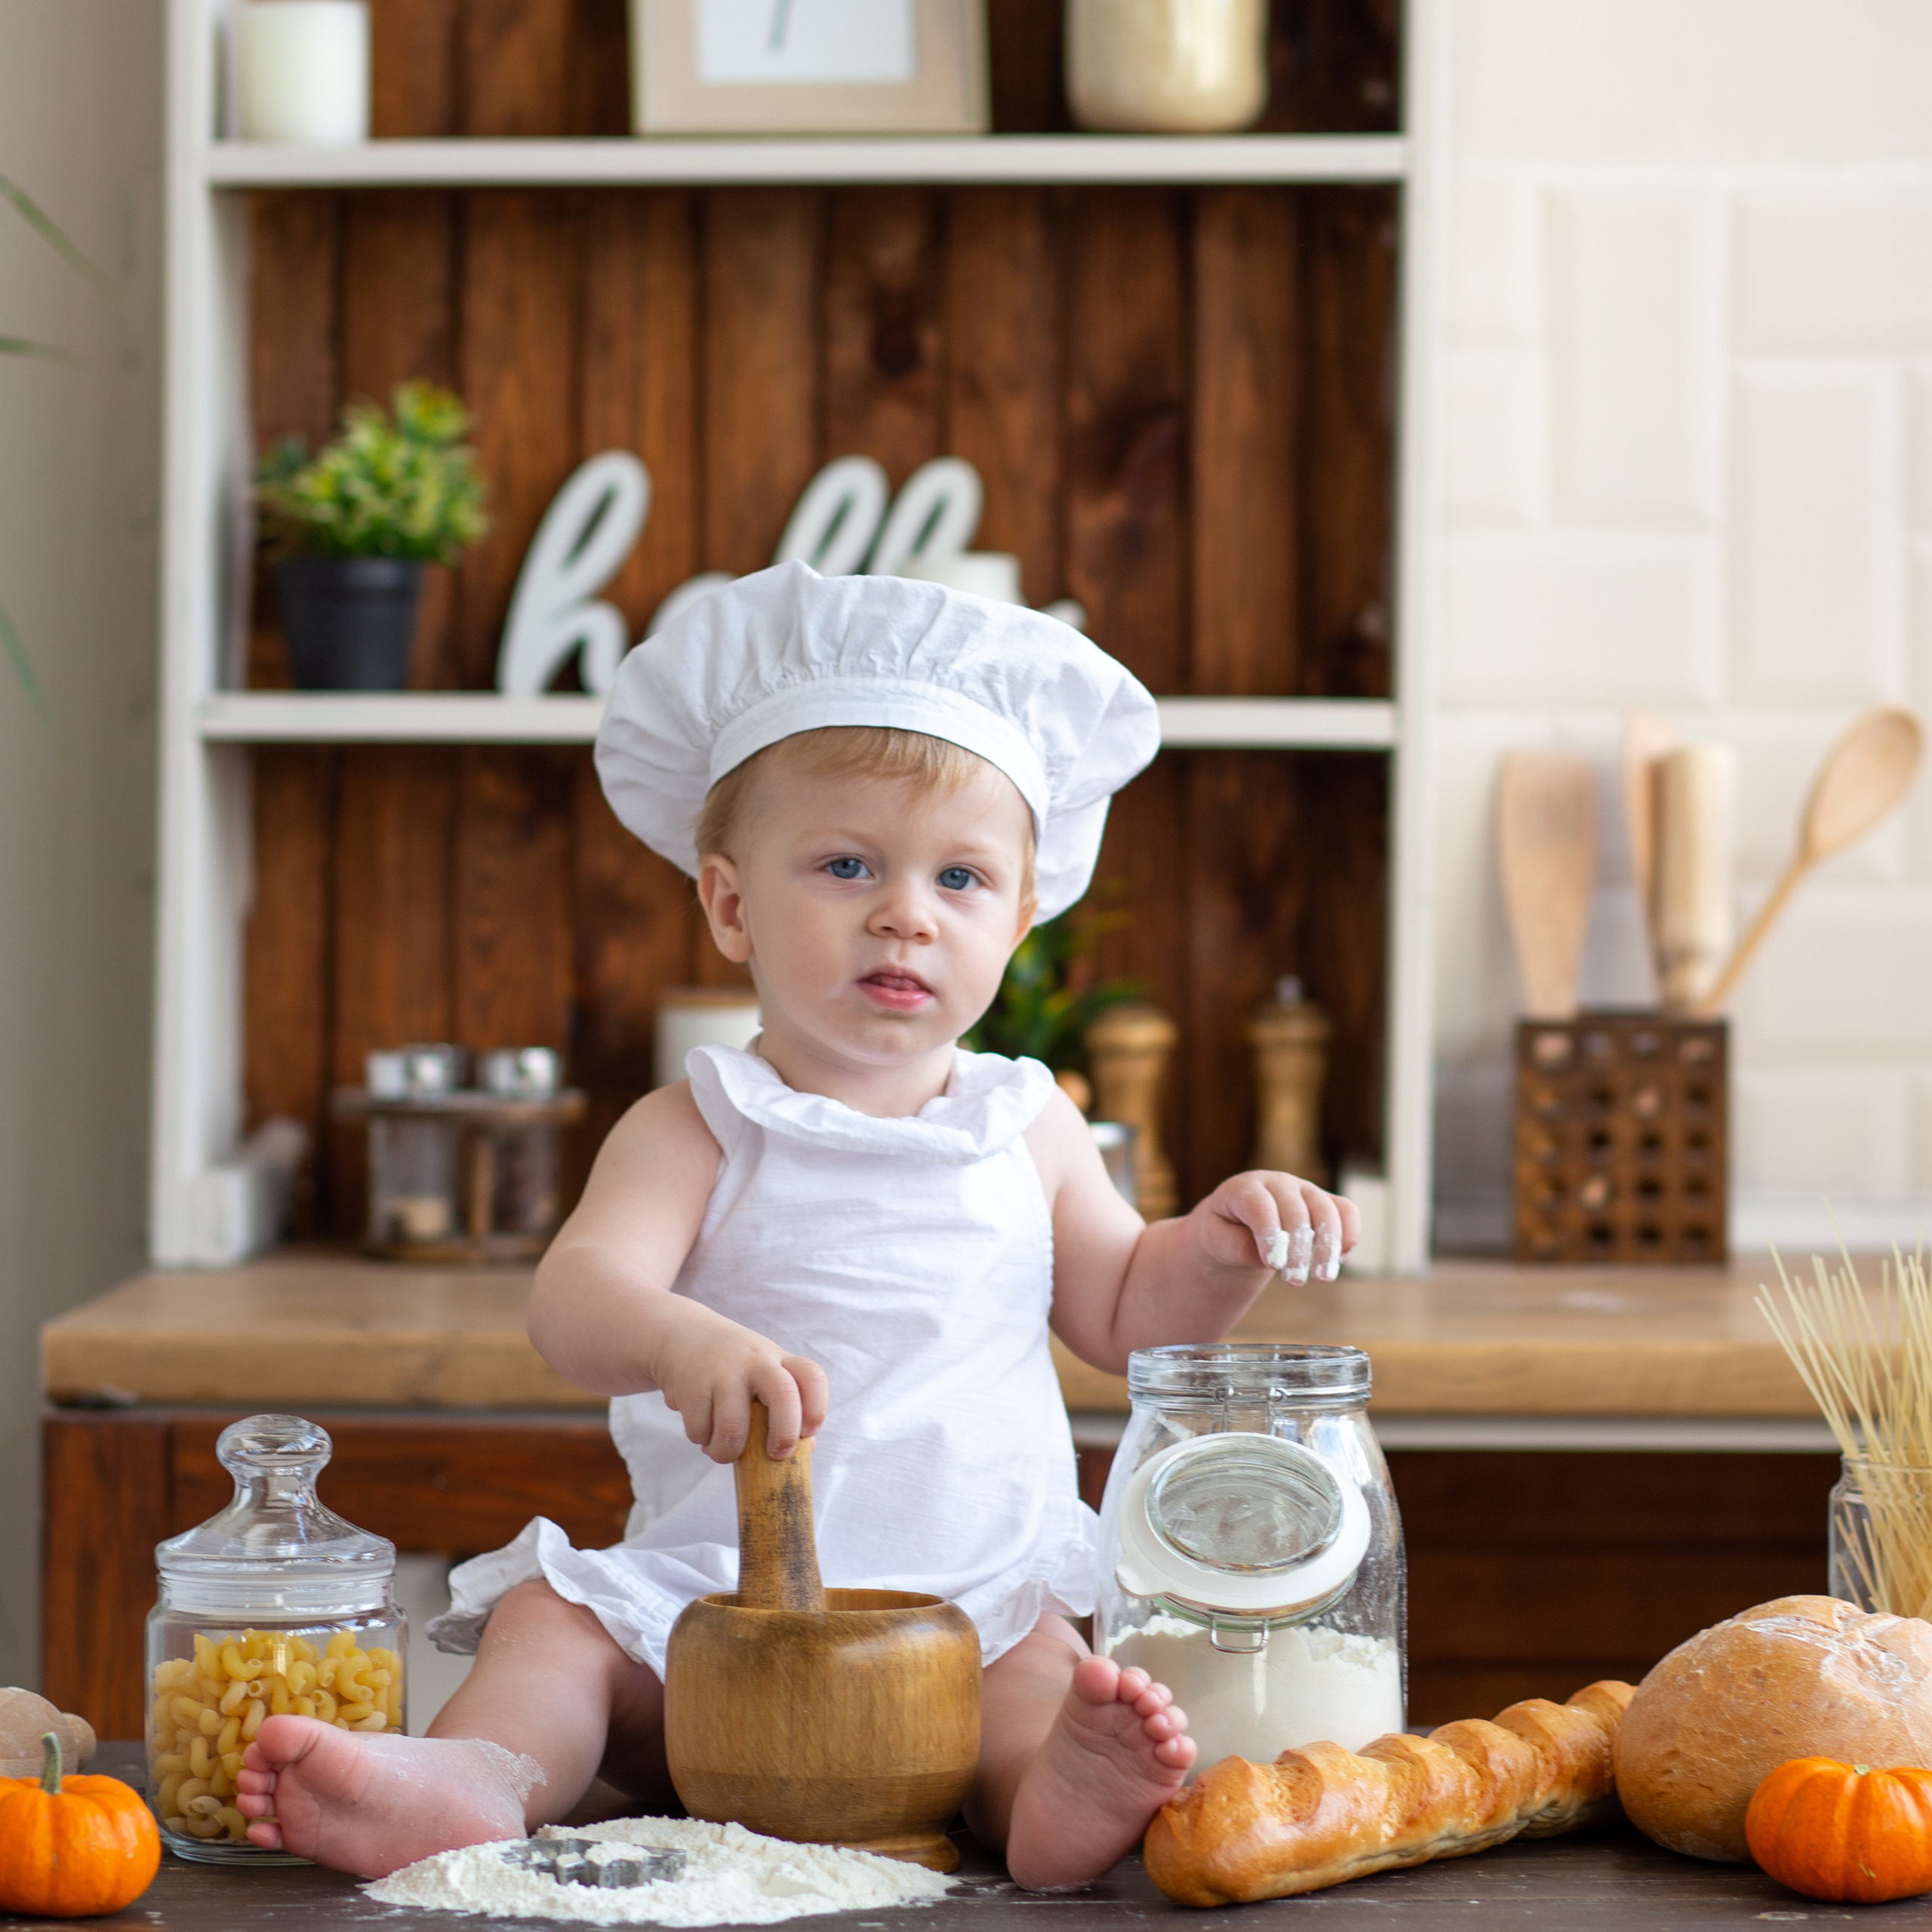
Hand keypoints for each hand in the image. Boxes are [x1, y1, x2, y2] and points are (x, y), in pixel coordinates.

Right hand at [651, 1310, 828, 1462]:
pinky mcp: (692, 1386)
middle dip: (784, 1433)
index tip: (807, 1432)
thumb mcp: (763, 1372)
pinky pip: (701, 1430)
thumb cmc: (733, 1366)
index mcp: (778, 1359)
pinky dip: (702, 1441)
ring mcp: (722, 1372)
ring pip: (734, 1428)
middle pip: (783, 1395)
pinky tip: (703, 1431)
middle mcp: (755, 1361)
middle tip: (775, 1454)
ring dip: (728, 1452)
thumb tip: (806, 1451)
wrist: (681, 1334)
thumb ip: (786, 1406)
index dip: (816, 1408)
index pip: (811, 1376)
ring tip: (724, 1450)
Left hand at [1191, 1172, 1360, 1283]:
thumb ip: (1235, 1246)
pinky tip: (1339, 1260)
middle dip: (1298, 1249)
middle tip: (1294, 1280)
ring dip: (1328, 1246)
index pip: (1260, 1206)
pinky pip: (1347, 1210)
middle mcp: (1278, 1183)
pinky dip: (1349, 1234)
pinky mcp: (1325, 1201)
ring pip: (1327, 1210)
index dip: (1269, 1234)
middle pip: (1296, 1211)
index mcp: (1245, 1187)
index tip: (1273, 1264)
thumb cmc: (1225, 1230)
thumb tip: (1264, 1256)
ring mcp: (1305, 1189)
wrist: (1238, 1222)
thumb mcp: (1215, 1239)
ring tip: (1322, 1277)